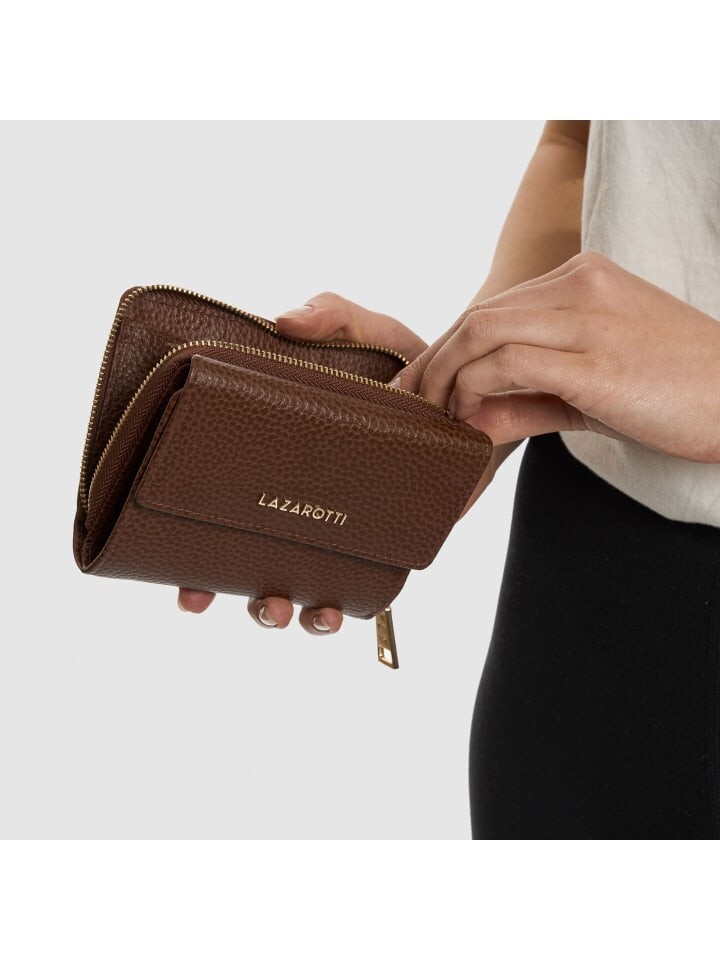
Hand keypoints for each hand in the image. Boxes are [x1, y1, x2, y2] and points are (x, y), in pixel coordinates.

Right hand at [178, 292, 427, 631]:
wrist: (478, 394)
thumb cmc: (413, 365)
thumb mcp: (373, 333)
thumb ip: (333, 316)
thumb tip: (283, 320)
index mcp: (278, 459)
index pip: (217, 512)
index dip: (192, 556)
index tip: (186, 582)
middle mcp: (299, 502)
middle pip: (247, 565)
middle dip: (230, 594)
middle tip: (226, 598)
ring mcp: (340, 531)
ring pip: (296, 590)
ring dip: (282, 610)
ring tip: (289, 608)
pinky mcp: (386, 546)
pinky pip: (358, 593)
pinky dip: (340, 609)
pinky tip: (338, 608)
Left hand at [391, 252, 719, 462]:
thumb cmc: (672, 393)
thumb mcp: (591, 387)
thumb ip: (527, 397)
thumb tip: (469, 420)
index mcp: (584, 278)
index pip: (495, 306)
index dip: (448, 345)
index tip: (421, 381)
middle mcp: (582, 285)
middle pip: (480, 314)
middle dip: (434, 360)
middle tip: (409, 401)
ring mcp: (590, 318)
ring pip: (484, 331)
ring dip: (445, 376)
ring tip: (433, 414)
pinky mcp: (596, 360)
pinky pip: (508, 362)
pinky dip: (474, 387)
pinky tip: (466, 416)